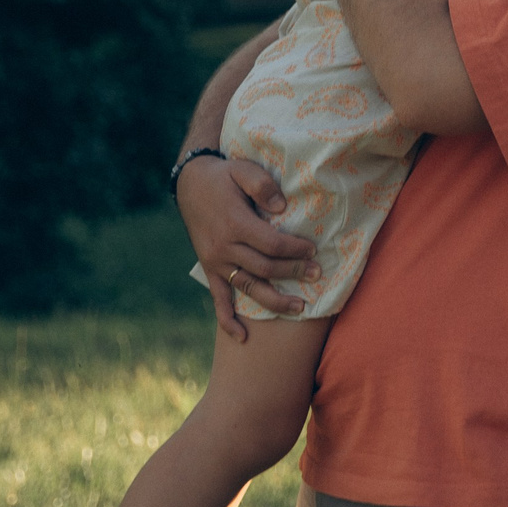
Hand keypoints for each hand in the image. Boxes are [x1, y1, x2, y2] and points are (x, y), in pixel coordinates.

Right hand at [177, 155, 314, 339]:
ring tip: (300, 308)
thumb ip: (262, 186)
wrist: (190, 184)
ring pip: (248, 287)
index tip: (313, 250)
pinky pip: (218, 298)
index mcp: (235, 223)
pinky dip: (228, 320)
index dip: (294, 250)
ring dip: (274, 300)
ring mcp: (216, 261)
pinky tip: (242, 337)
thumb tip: (281, 208)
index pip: (272, 244)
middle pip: (264, 268)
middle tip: (317, 275)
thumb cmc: (224, 176)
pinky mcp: (209, 269)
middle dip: (293, 273)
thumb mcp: (243, 169)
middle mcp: (224, 247)